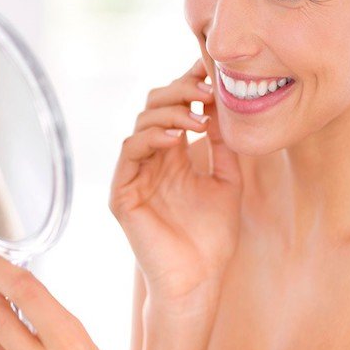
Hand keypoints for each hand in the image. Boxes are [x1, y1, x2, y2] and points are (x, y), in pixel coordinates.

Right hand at [108, 56, 242, 313]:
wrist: (200, 281)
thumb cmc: (213, 238)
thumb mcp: (227, 181)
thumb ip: (223, 145)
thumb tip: (223, 104)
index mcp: (173, 156)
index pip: (176, 108)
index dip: (189, 84)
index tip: (211, 68)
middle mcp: (151, 160)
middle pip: (155, 106)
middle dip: (181, 90)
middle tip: (209, 89)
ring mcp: (134, 175)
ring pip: (141, 122)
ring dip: (170, 111)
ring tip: (198, 116)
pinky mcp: (122, 193)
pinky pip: (129, 152)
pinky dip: (151, 137)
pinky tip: (176, 136)